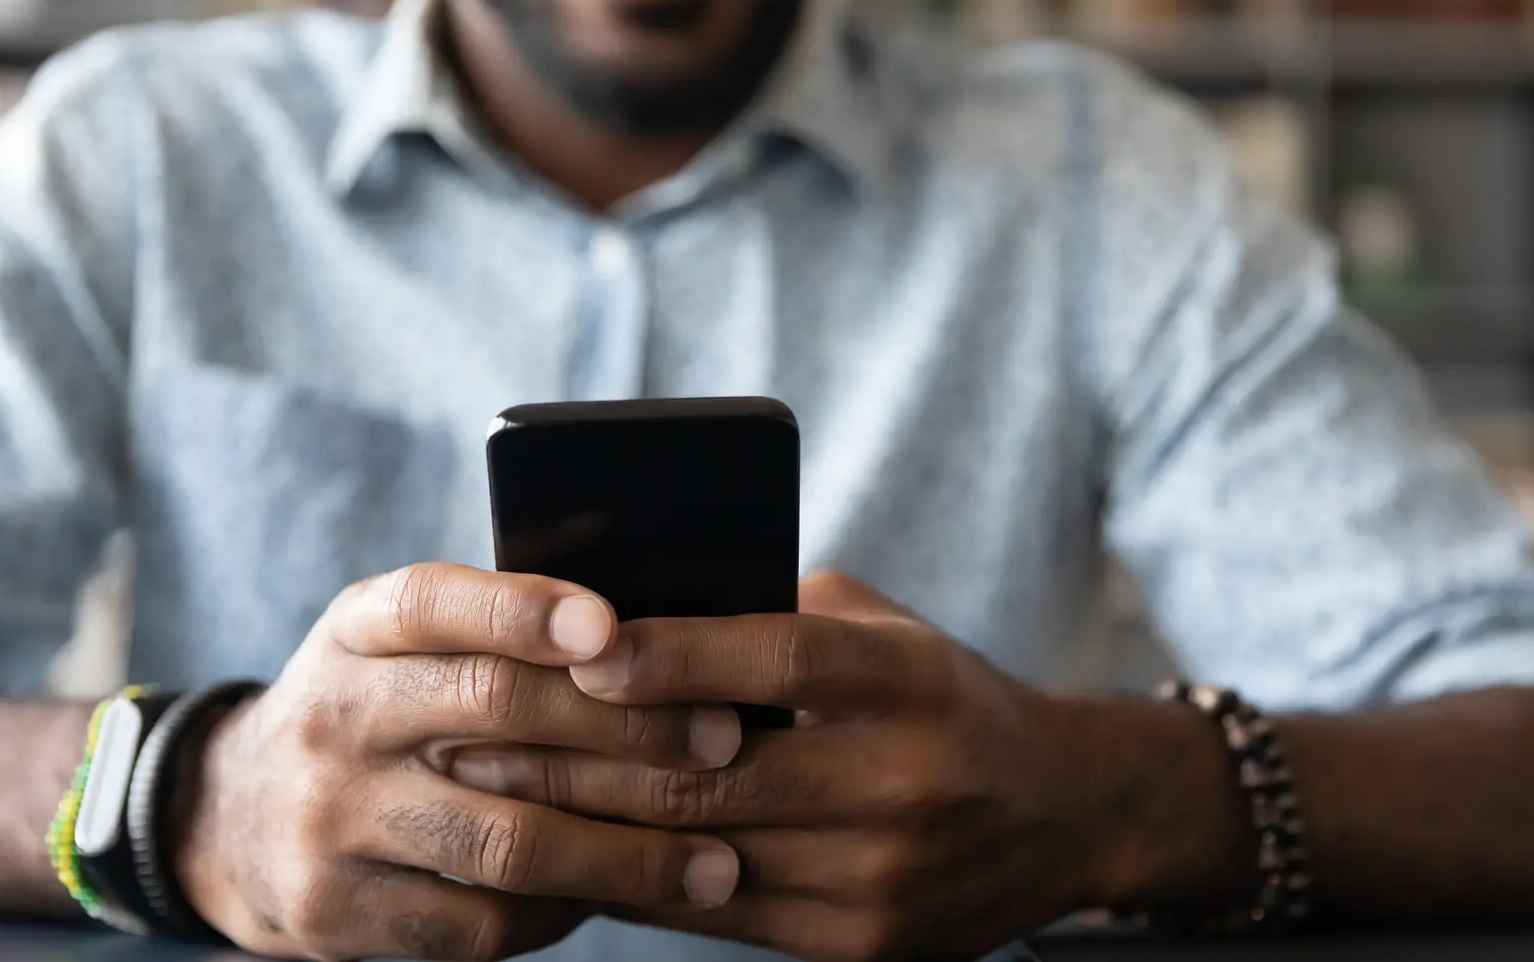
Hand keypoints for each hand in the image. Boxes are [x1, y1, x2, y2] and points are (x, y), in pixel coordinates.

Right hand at [172, 563, 746, 961]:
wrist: (230, 820)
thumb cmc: (374, 712)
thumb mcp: (400, 644)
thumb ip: (498, 628)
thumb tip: (660, 632)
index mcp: (360, 629)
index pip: (436, 602)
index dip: (522, 609)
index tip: (612, 627)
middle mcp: (335, 716)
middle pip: (494, 713)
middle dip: (628, 729)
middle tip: (726, 742)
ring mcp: (332, 821)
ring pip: (505, 840)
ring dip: (626, 854)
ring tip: (715, 864)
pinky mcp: (340, 915)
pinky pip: (482, 923)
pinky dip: (568, 912)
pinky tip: (623, 897)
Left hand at [448, 572, 1117, 961]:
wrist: (1059, 814)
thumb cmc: (941, 698)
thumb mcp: (884, 631)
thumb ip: (776, 614)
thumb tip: (635, 606)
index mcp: (907, 680)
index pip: (777, 662)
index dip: (672, 656)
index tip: (577, 647)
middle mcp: (901, 781)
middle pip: (713, 773)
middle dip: (577, 756)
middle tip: (474, 733)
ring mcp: (882, 876)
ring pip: (698, 856)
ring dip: (583, 827)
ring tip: (491, 794)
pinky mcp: (860, 944)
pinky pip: (716, 917)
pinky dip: (632, 884)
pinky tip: (564, 854)